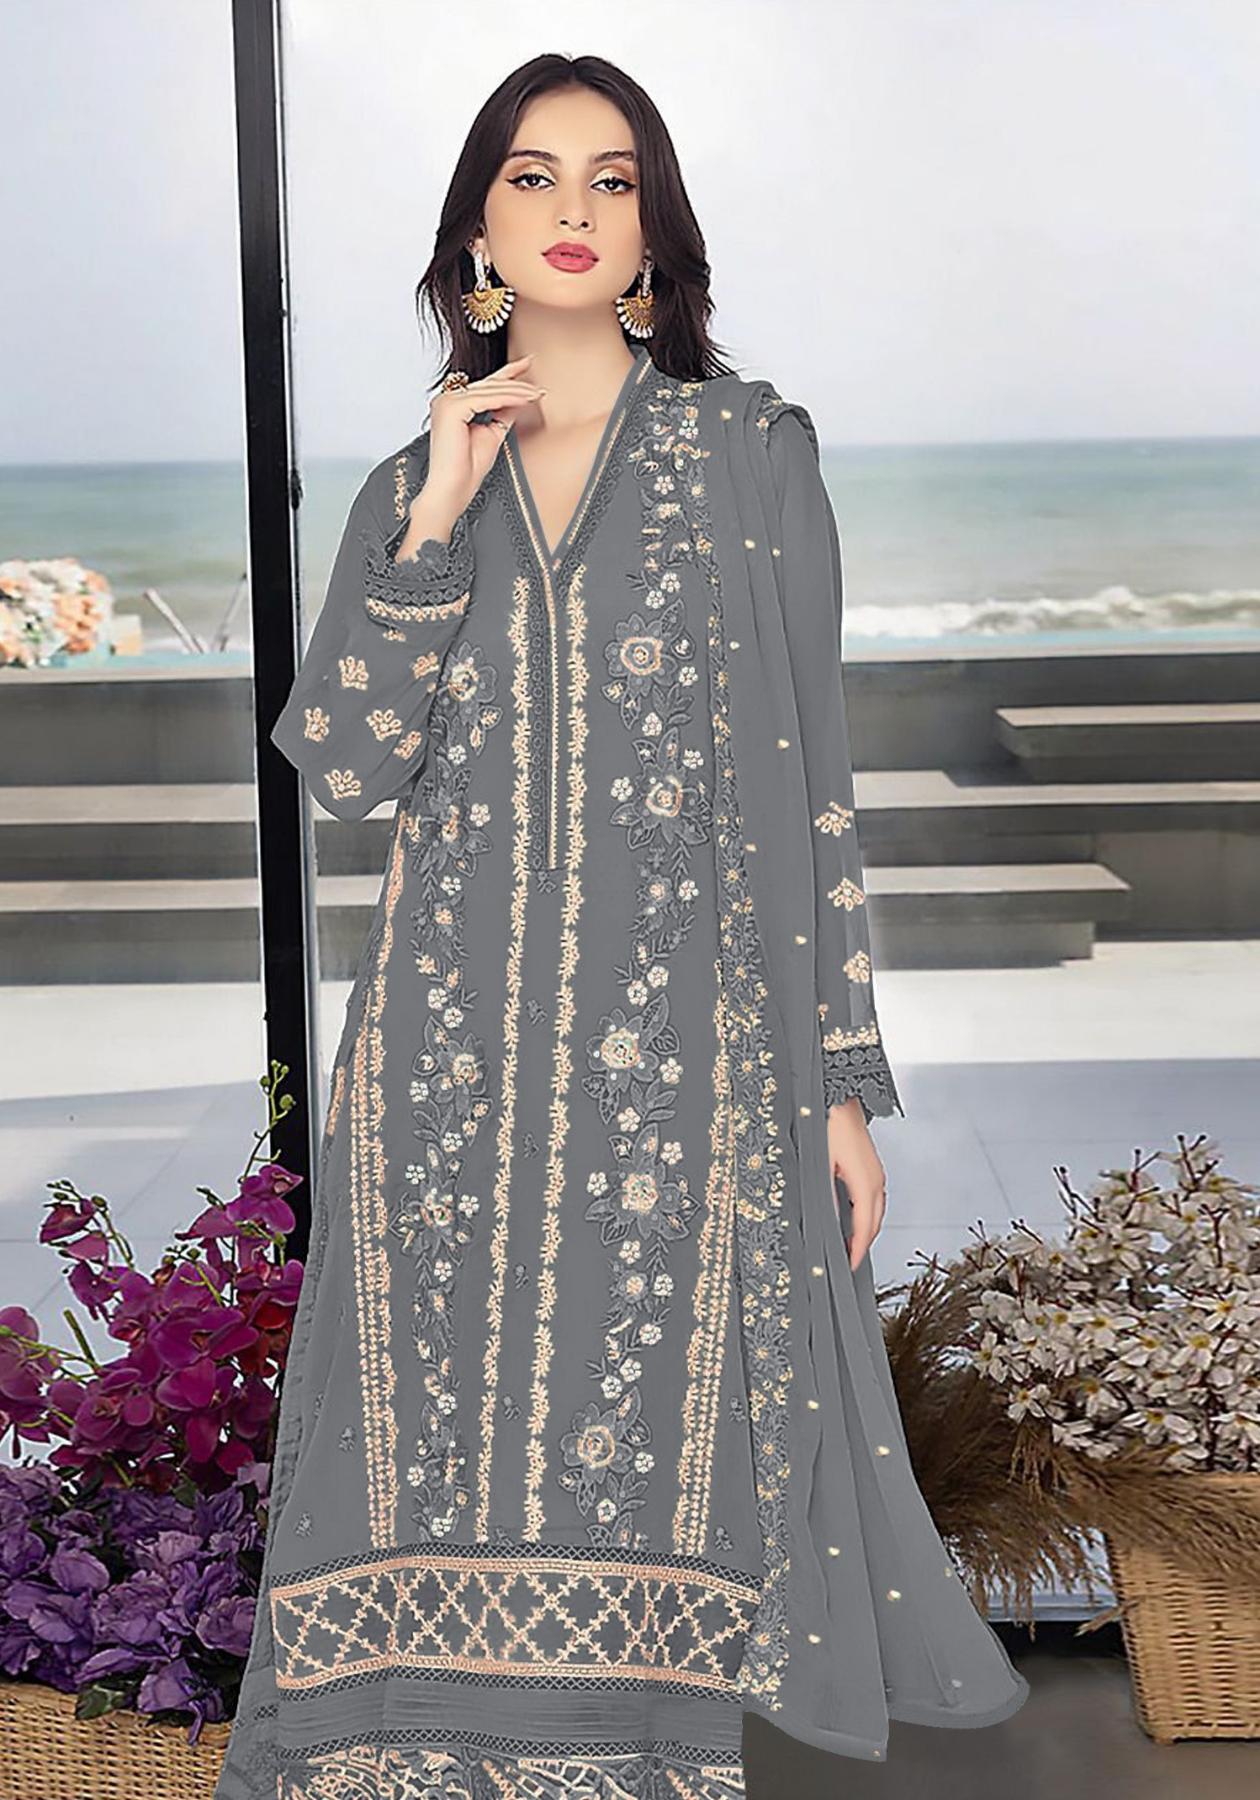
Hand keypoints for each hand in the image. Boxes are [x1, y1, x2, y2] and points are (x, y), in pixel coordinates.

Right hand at [424, 352, 544, 514]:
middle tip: (539, 387)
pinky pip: (487, 398)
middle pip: (489, 385)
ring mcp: (446, 402)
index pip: (484, 384)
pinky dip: (509, 398)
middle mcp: (446, 400)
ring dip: (517, 391)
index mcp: (452, 405)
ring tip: (537, 394)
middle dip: (517, 383)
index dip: (507, 373)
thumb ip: (503, 413)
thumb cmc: (466, 470)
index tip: (527, 364)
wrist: (452, 490)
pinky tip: (527, 399)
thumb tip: (520, 398)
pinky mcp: (451, 408)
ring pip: (490, 390)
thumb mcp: (492, 434)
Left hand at [827, 1099, 886, 1270]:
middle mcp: (876, 1180)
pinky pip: (874, 1198)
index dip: (857, 1249)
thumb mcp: (821, 1163)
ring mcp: (876, 1173)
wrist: (838, 1097)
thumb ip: (825, 1194)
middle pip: (874, 1223)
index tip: (849, 1265)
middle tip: (847, 1261)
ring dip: (865, 1229)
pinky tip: (852, 1217)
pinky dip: (866, 1214)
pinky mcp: (872, 1167)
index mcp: (865, 1182)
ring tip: (848, 1244)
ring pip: (876, 1211)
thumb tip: (826, 1220)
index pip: (864, 1226)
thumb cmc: (828, 1124)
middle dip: (863, 1244)